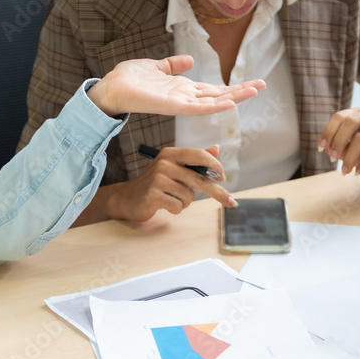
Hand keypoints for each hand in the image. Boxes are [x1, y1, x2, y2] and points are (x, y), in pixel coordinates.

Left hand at [87, 55, 265, 116]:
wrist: (111, 88)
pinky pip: (198, 107)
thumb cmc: (129, 80)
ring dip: (235, 96)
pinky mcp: (174, 106)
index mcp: (182, 89)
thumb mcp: (156, 66)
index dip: (231, 87)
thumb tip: (190, 60)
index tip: (251, 83)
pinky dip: (215, 105)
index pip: (212, 89)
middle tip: (262, 85)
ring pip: (214, 101)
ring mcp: (181, 103)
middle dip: (241, 91)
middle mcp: (185, 97)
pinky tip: (230, 103)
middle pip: (219, 95)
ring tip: (255, 91)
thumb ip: (173, 65)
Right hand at [105, 146, 234, 221]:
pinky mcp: (153, 194)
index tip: (223, 177)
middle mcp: (165, 163)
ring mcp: (158, 178)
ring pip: (189, 196)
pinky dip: (175, 209)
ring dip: (184, 202)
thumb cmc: (155, 183)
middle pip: (199, 179)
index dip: (214, 166)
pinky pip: (178, 206)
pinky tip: (164, 204)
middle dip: (217, 192)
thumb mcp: (174, 168)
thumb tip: (216, 149)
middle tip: (231, 202)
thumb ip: (195, 160)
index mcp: (171, 154)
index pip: (199, 155)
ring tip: (171, 198)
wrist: (127, 197)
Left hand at [319, 109, 359, 174]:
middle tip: (333, 158)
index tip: (321, 148)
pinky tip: (359, 171)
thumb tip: (328, 151)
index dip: (328, 132)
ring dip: (350, 156)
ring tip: (345, 170)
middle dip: (338, 141)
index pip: (338, 117)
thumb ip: (339, 148)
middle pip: (349, 122)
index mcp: (355, 114)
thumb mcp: (351, 149)